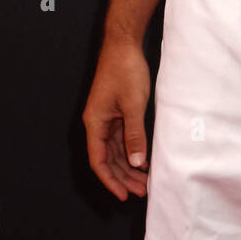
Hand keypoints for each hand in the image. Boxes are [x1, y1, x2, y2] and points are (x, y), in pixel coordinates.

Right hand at [82, 38, 151, 200]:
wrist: (124, 45)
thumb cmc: (125, 70)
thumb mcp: (133, 105)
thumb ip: (134, 135)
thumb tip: (136, 161)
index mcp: (95, 123)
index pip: (99, 161)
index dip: (111, 180)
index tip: (124, 195)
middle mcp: (97, 124)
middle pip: (108, 159)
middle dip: (124, 177)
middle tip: (142, 191)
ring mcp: (107, 119)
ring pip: (116, 150)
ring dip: (129, 166)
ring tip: (145, 181)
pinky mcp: (116, 113)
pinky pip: (122, 139)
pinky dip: (132, 151)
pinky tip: (143, 160)